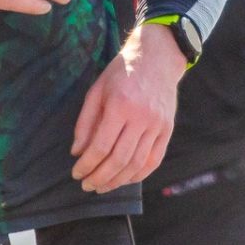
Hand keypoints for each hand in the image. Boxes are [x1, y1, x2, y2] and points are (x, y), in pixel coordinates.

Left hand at [71, 24, 185, 192]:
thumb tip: (77, 152)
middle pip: (119, 159)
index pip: (101, 146)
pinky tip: (125, 179)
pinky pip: (154, 159)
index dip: (87, 165)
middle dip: (100, 177)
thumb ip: (85, 122)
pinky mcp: (168, 129)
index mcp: (120, 105)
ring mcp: (157, 124)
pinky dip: (139, 174)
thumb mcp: (96, 90)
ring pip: (137, 163)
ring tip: (102, 186)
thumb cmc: (121, 73)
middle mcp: (141, 117)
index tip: (77, 173)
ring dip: (118, 180)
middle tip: (87, 185)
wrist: (157, 58)